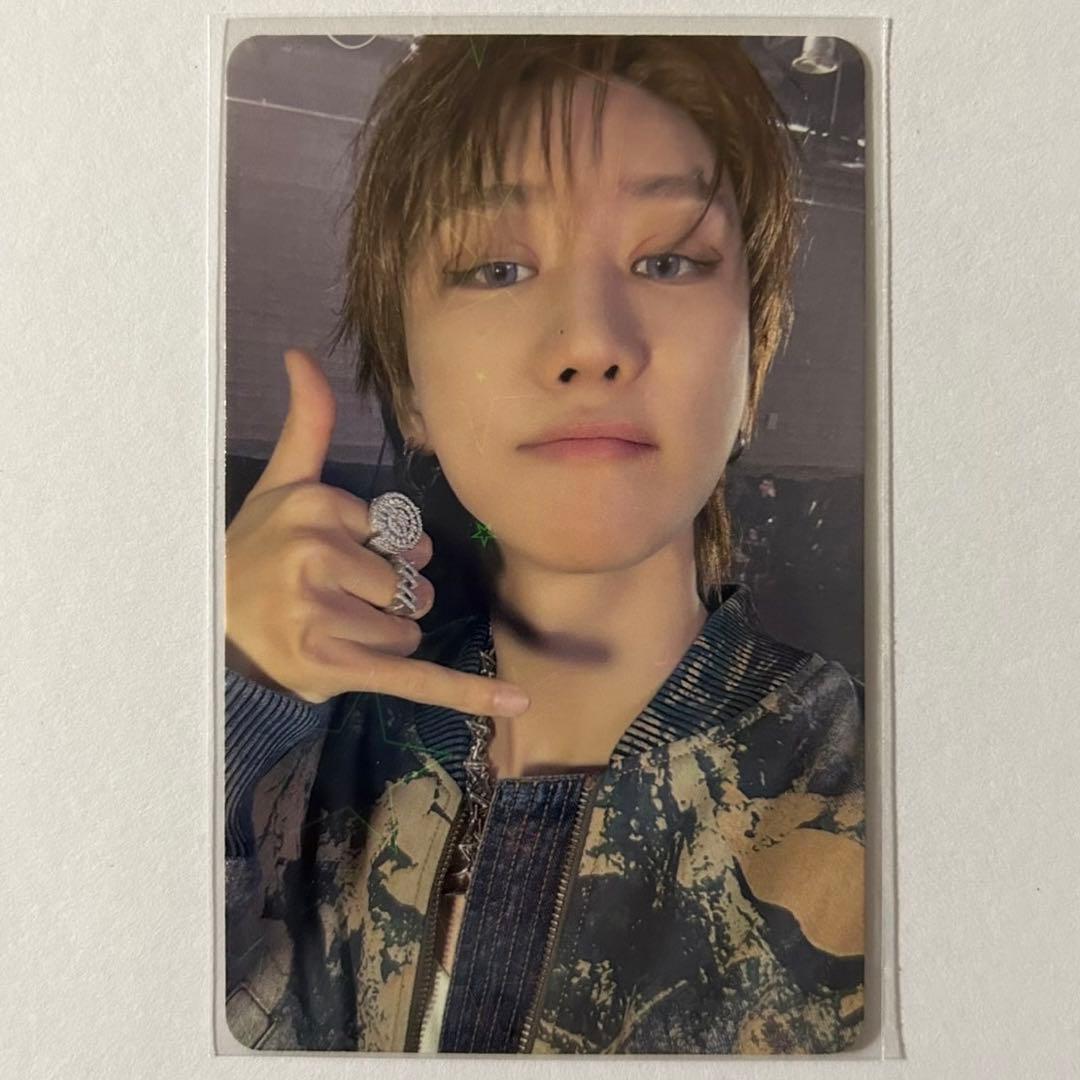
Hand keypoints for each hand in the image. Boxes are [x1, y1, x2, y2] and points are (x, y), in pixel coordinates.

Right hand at [224, 348, 529, 716]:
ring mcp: (322, 614)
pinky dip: (469, 696)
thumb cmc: (253, 554)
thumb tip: (301, 354)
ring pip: (407, 634)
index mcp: (316, 508)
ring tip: (324, 635)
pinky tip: (519, 704)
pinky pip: (418, 678)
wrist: (208, 627)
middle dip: (383, 604)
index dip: (378, 560)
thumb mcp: (280, 486)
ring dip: (378, 644)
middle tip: (327, 606)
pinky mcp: (334, 665)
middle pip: (410, 589)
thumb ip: (306, 425)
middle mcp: (316, 557)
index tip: (331, 567)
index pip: (401, 542)